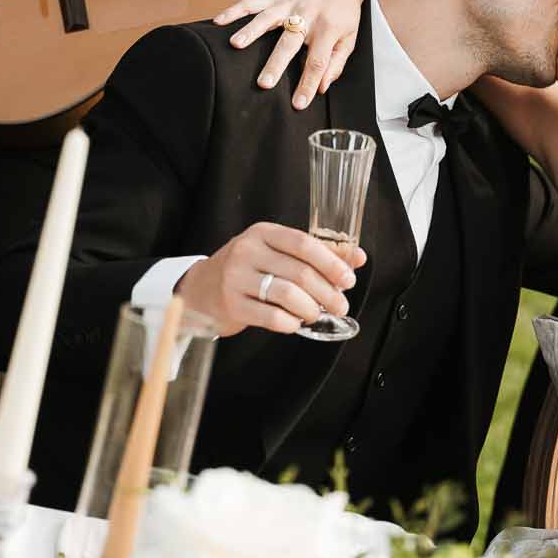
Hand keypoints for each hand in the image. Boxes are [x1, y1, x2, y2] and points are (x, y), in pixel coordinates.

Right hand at [177, 222, 366, 335]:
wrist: (200, 288)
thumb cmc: (246, 269)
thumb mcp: (276, 252)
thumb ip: (317, 252)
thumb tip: (357, 258)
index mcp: (263, 233)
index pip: (304, 243)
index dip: (331, 262)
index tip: (348, 279)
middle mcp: (247, 251)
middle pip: (299, 272)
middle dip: (327, 292)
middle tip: (340, 304)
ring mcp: (236, 278)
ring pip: (287, 294)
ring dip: (311, 308)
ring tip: (317, 314)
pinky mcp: (231, 305)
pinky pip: (270, 316)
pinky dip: (290, 323)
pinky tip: (296, 323)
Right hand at [213, 0, 370, 107]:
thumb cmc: (343, 14)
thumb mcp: (349, 40)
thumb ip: (336, 63)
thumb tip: (322, 87)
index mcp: (328, 29)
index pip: (317, 61)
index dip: (308, 83)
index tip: (298, 103)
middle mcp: (308, 15)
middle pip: (289, 42)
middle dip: (276, 63)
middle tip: (264, 83)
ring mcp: (290, 4)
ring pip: (268, 17)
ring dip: (250, 31)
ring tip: (235, 45)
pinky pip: (254, 1)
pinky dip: (235, 10)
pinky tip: (220, 21)